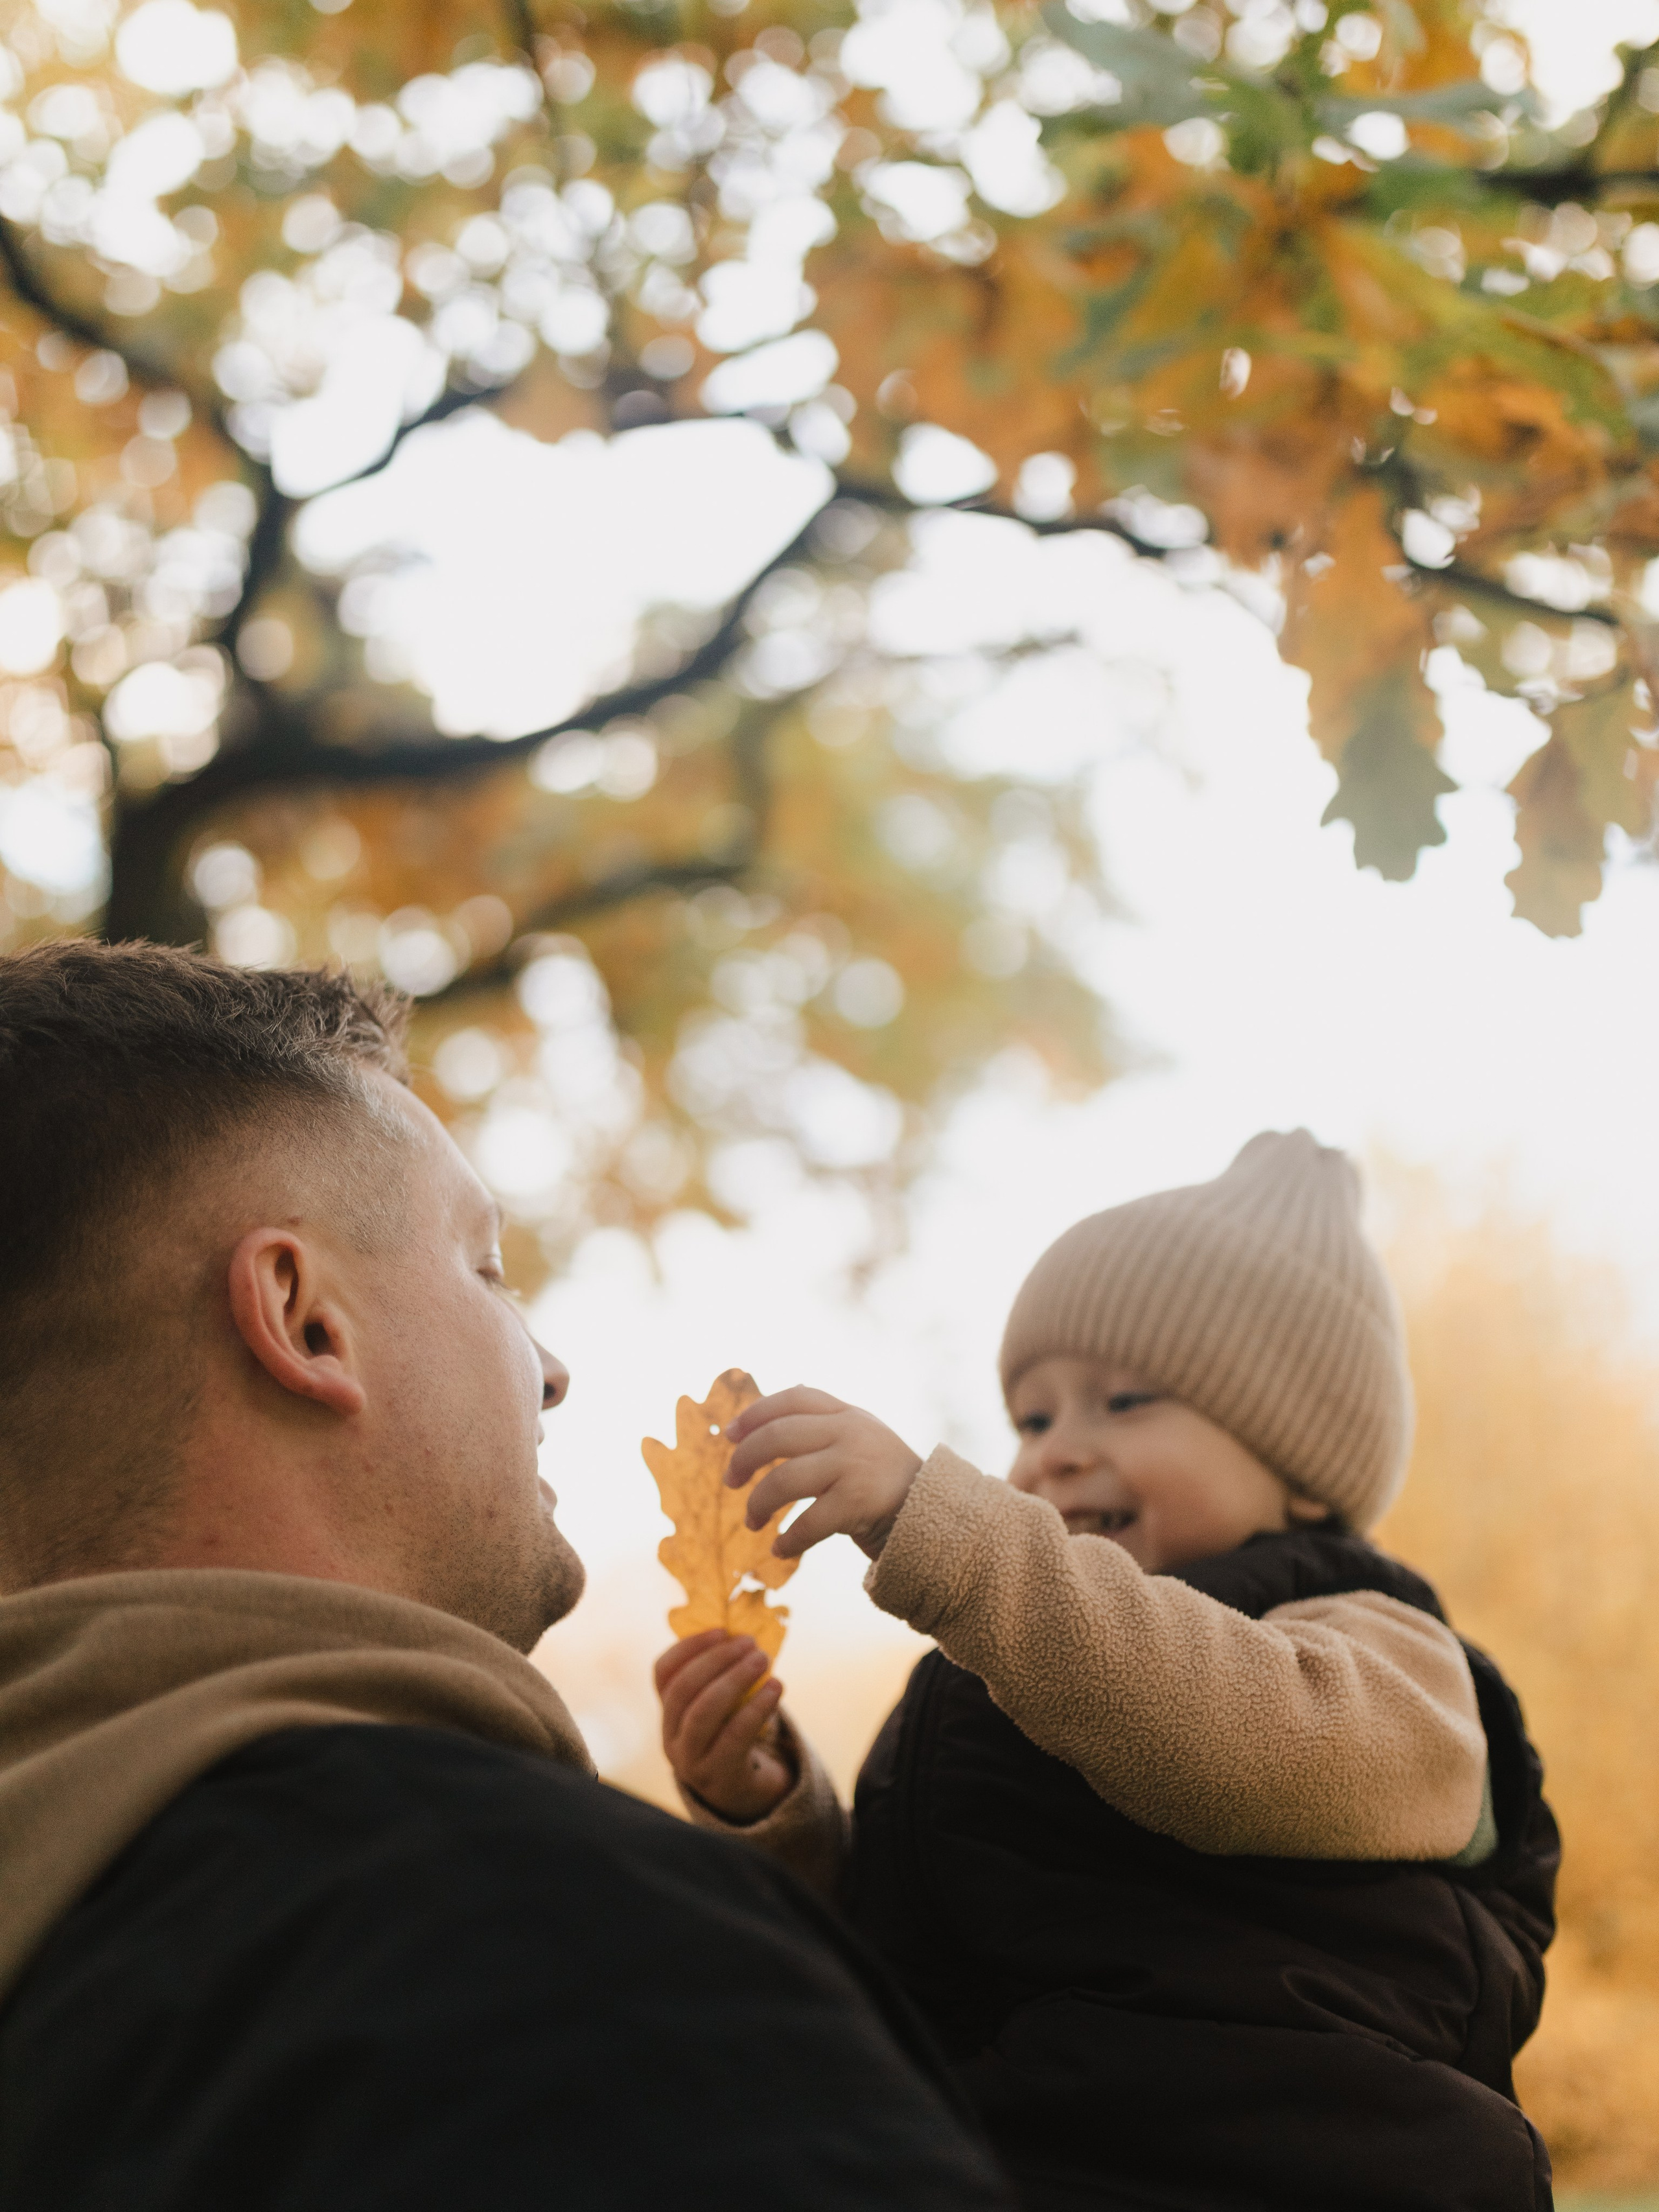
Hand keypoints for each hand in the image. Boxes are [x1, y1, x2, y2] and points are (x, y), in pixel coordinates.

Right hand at [655, 1631, 794, 1822]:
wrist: (745, 1793)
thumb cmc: (736, 1736)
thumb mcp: (723, 1707)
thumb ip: (724, 1674)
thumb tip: (745, 1631)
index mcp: (668, 1713)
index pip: (663, 1673)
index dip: (689, 1647)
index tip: (721, 1630)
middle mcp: (670, 1737)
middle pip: (682, 1690)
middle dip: (717, 1660)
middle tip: (750, 1643)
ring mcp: (690, 1760)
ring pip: (703, 1713)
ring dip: (735, 1679)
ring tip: (764, 1660)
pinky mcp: (718, 1776)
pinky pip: (734, 1736)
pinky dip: (756, 1707)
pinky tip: (776, 1688)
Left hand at [726, 1386, 922, 1561]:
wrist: (936, 1514)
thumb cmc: (882, 1480)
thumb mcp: (860, 1437)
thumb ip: (821, 1426)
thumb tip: (759, 1422)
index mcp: (847, 1413)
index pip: (793, 1398)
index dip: (755, 1413)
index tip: (728, 1435)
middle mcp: (850, 1432)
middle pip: (778, 1436)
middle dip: (745, 1460)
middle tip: (730, 1482)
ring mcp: (855, 1465)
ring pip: (785, 1480)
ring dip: (758, 1504)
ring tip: (752, 1523)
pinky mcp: (858, 1503)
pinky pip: (808, 1522)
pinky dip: (788, 1539)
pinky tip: (780, 1549)